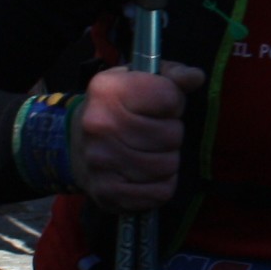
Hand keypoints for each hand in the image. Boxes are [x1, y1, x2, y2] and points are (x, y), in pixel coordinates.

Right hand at [74, 62, 208, 211]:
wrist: (74, 144)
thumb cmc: (117, 109)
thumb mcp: (138, 80)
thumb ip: (171, 76)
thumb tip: (196, 77)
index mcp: (109, 90)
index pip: (169, 97)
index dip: (174, 103)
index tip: (161, 107)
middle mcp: (100, 125)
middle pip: (172, 135)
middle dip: (172, 134)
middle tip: (155, 133)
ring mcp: (101, 161)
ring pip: (168, 166)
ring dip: (168, 160)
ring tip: (151, 152)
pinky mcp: (107, 192)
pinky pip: (160, 193)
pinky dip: (162, 185)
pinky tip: (148, 174)